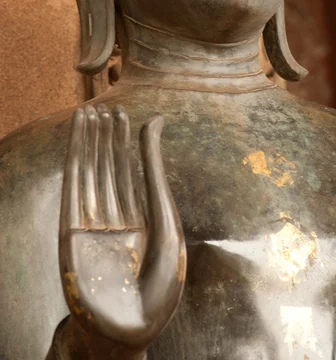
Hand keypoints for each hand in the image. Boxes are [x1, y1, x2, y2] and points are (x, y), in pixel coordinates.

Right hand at [59, 105, 185, 352]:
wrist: (131, 328)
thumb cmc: (158, 281)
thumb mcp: (164, 214)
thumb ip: (156, 170)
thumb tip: (160, 121)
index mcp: (140, 221)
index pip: (129, 174)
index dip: (125, 144)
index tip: (122, 116)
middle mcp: (115, 219)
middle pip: (107, 170)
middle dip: (104, 140)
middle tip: (102, 108)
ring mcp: (92, 224)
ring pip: (89, 174)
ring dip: (86, 144)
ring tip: (86, 114)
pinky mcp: (71, 230)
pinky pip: (72, 187)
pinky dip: (73, 160)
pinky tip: (76, 139)